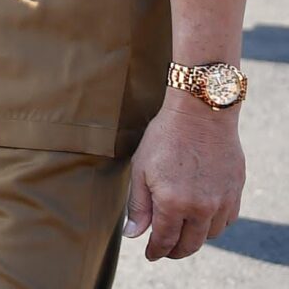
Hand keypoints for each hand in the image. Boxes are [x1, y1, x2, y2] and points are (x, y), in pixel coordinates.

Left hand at [125, 90, 242, 259]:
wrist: (201, 114)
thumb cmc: (165, 137)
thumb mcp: (140, 168)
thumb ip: (138, 206)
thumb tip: (134, 235)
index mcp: (173, 203)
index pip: (165, 240)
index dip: (156, 251)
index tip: (150, 255)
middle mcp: (201, 208)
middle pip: (189, 244)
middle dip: (175, 251)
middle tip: (164, 250)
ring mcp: (221, 202)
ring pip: (210, 236)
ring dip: (195, 239)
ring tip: (181, 233)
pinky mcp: (235, 194)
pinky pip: (226, 221)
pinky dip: (213, 226)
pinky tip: (202, 218)